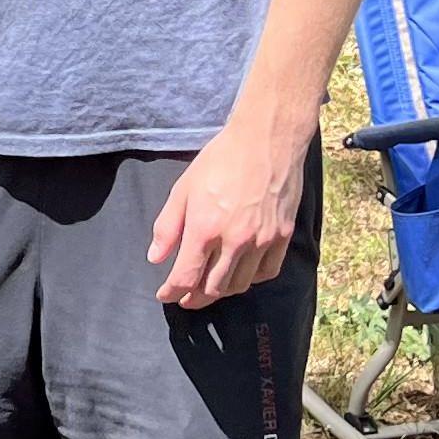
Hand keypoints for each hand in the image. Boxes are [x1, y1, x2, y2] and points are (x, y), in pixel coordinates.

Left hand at [145, 117, 306, 309]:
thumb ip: (168, 227)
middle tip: (185, 298)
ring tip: (209, 289)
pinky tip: (240, 274)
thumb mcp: (183, 189)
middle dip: (195, 298)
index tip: (165, 295)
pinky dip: (251, 280)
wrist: (266, 140)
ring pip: (239, 285)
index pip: (186, 277)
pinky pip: (266, 272)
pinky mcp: (283, 236)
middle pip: (213, 288)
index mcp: (205, 228)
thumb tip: (155, 258)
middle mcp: (235, 240)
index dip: (172, 292)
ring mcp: (262, 240)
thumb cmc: (221, 160)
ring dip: (221, 292)